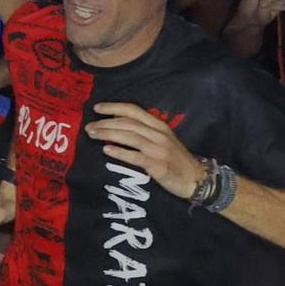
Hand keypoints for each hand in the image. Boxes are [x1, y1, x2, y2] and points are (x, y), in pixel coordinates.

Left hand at [84, 101, 207, 198]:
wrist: (195, 178)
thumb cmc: (175, 159)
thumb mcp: (162, 139)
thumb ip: (143, 131)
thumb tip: (115, 124)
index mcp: (159, 126)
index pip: (133, 110)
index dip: (114, 107)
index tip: (96, 108)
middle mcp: (158, 134)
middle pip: (128, 123)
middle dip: (105, 123)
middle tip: (88, 127)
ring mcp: (159, 149)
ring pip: (130, 137)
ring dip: (108, 134)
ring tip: (92, 134)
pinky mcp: (158, 165)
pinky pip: (135, 156)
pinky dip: (120, 152)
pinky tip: (107, 150)